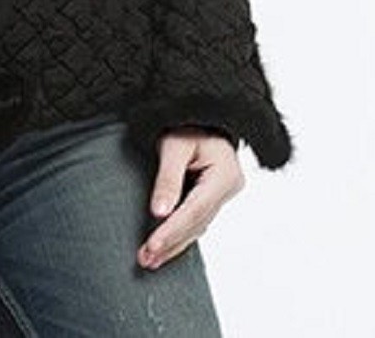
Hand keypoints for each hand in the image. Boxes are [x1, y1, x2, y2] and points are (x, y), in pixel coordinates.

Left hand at [136, 127, 244, 270]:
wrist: (200, 114)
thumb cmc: (187, 123)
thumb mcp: (174, 144)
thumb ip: (168, 178)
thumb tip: (159, 213)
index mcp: (225, 174)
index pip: (195, 210)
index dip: (172, 230)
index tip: (151, 246)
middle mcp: (228, 188)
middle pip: (196, 223)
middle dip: (170, 243)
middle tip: (146, 260)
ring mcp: (222, 194)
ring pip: (197, 226)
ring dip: (173, 244)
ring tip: (149, 260)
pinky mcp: (211, 197)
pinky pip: (195, 221)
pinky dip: (179, 234)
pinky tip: (164, 248)